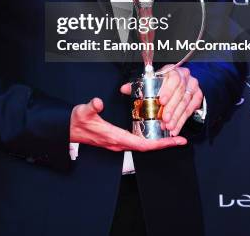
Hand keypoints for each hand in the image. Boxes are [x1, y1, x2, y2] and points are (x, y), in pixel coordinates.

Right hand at [70, 97, 185, 150]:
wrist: (69, 129)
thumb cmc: (77, 122)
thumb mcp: (83, 111)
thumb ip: (91, 107)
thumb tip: (98, 102)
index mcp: (114, 137)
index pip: (142, 144)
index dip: (159, 144)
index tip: (173, 141)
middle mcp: (119, 143)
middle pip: (147, 146)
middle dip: (164, 144)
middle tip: (180, 139)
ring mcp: (118, 142)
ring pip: (143, 145)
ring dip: (158, 142)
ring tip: (171, 136)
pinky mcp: (117, 139)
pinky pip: (137, 141)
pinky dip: (149, 138)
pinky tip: (154, 132)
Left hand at [120, 66, 202, 136]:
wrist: (181, 82)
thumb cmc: (163, 82)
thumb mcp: (152, 82)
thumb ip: (138, 85)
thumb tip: (124, 89)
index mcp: (172, 70)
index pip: (173, 78)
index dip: (168, 90)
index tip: (161, 101)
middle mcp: (185, 77)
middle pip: (180, 93)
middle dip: (171, 108)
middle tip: (164, 119)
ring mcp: (193, 86)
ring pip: (185, 103)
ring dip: (177, 117)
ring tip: (168, 126)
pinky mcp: (197, 97)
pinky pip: (190, 110)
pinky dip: (182, 121)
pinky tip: (175, 129)